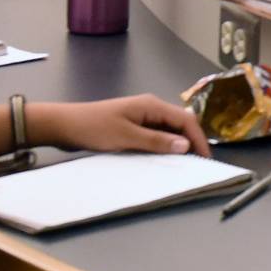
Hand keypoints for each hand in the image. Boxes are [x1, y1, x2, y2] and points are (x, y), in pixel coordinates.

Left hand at [35, 95, 211, 156]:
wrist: (64, 125)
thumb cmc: (94, 128)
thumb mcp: (126, 137)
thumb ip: (156, 141)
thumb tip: (185, 145)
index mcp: (151, 105)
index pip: (185, 119)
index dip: (198, 139)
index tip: (206, 159)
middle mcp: (150, 109)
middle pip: (180, 124)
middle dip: (191, 142)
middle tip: (198, 164)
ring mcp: (141, 118)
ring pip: (168, 131)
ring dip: (177, 146)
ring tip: (185, 165)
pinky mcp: (133, 127)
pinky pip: (156, 136)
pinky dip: (163, 147)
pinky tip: (164, 160)